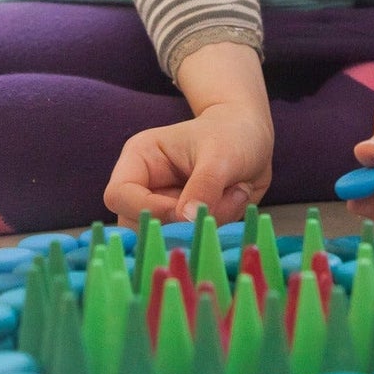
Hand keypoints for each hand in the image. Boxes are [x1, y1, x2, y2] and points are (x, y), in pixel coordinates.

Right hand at [104, 102, 273, 227]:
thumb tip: (185, 219)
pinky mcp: (187, 224)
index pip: (118, 195)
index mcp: (140, 160)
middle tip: (226, 197)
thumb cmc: (231, 133)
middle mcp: (146, 188)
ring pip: (169, 238)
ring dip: (207, 224)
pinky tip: (238, 197)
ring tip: (237, 192)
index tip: (184, 212)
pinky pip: (195, 241)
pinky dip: (221, 226)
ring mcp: (166, 208)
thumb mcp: (221, 154)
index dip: (146, 210)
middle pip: (140, 226)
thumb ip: (203, 185)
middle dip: (184, 222)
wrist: (254, 137)